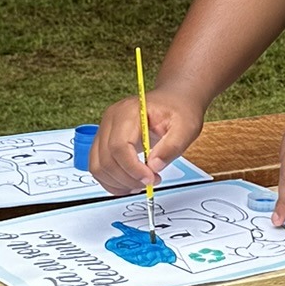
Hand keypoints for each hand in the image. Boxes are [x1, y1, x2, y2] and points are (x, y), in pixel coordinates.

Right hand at [88, 89, 204, 195]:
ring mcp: (104, 130)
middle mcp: (111, 120)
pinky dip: (112, 181)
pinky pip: (99, 167)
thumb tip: (154, 166)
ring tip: (141, 184)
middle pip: (106, 159)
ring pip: (98, 167)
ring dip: (118, 183)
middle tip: (150, 182)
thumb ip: (171, 147)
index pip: (119, 146)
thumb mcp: (186, 127)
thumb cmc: (179, 111)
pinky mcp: (104, 142)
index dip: (133, 168)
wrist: (173, 101)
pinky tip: (130, 184)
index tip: (151, 178)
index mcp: (128, 112)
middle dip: (128, 179)